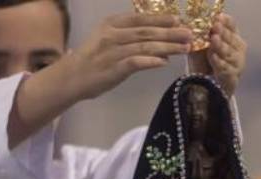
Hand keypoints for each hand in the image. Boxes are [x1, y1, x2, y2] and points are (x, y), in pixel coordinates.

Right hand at [68, 13, 193, 99]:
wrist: (72, 77)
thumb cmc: (93, 59)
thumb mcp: (108, 40)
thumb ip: (130, 38)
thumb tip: (159, 42)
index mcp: (112, 24)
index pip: (140, 19)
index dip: (160, 18)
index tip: (177, 19)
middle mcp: (113, 35)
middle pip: (146, 32)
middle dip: (170, 32)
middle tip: (189, 34)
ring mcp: (113, 51)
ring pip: (145, 46)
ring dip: (167, 46)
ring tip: (184, 48)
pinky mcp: (113, 69)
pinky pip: (136, 62)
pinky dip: (151, 61)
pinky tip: (164, 62)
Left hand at [187, 14, 246, 95]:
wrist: (206, 87)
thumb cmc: (204, 64)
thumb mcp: (199, 47)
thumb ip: (199, 37)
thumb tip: (192, 26)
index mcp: (232, 38)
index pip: (232, 26)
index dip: (226, 22)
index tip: (218, 17)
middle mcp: (238, 50)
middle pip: (232, 39)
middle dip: (223, 33)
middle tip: (215, 27)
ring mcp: (238, 64)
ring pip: (230, 54)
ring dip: (221, 46)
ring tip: (213, 39)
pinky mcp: (233, 78)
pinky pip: (226, 69)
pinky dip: (219, 62)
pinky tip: (212, 56)